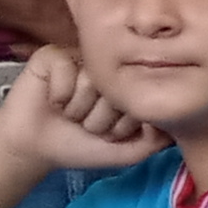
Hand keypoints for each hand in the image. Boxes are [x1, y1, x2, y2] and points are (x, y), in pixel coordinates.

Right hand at [0, 46, 167, 175]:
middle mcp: (107, 70)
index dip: (121, 126)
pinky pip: (66, 69)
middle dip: (98, 119)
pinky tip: (52, 101)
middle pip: (116, 91)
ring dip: (77, 109)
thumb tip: (172, 123)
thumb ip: (155, 140)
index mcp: (127, 88)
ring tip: (68, 114)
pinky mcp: (53, 56)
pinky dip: (58, 94)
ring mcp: (81, 59)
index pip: (139, 101)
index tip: (108, 135)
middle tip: (84, 124)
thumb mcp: (126, 152)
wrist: (35, 148)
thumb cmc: (80, 146)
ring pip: (91, 82)